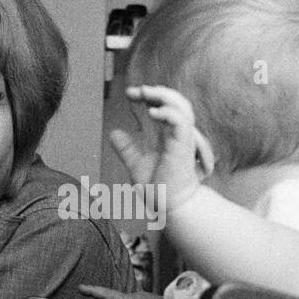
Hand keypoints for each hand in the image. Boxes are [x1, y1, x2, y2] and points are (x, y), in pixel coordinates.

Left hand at [110, 85, 202, 208]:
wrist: (169, 208)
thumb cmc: (159, 190)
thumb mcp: (136, 164)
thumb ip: (127, 148)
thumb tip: (114, 133)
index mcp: (170, 136)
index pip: (164, 106)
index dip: (149, 96)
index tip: (130, 94)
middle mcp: (179, 135)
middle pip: (175, 101)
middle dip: (156, 91)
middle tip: (134, 90)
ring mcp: (184, 139)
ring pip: (182, 106)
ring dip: (164, 95)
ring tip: (145, 92)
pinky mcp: (184, 146)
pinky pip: (181, 122)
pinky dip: (168, 113)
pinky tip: (152, 112)